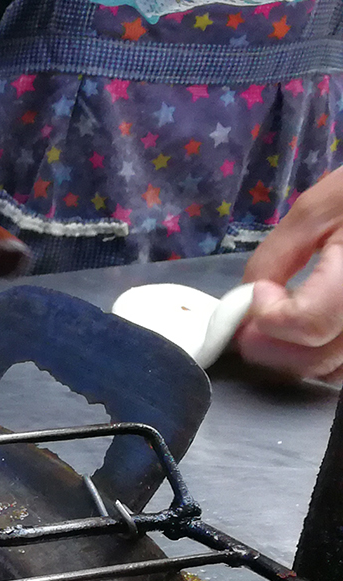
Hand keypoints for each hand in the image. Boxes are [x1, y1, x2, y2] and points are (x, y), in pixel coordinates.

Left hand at [237, 166, 342, 381]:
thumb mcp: (319, 209)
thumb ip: (277, 256)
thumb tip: (247, 297)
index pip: (309, 323)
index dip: (271, 316)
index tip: (260, 293)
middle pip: (320, 358)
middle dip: (272, 346)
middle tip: (251, 323)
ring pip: (337, 371)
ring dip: (299, 359)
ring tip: (283, 326)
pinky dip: (327, 356)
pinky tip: (313, 330)